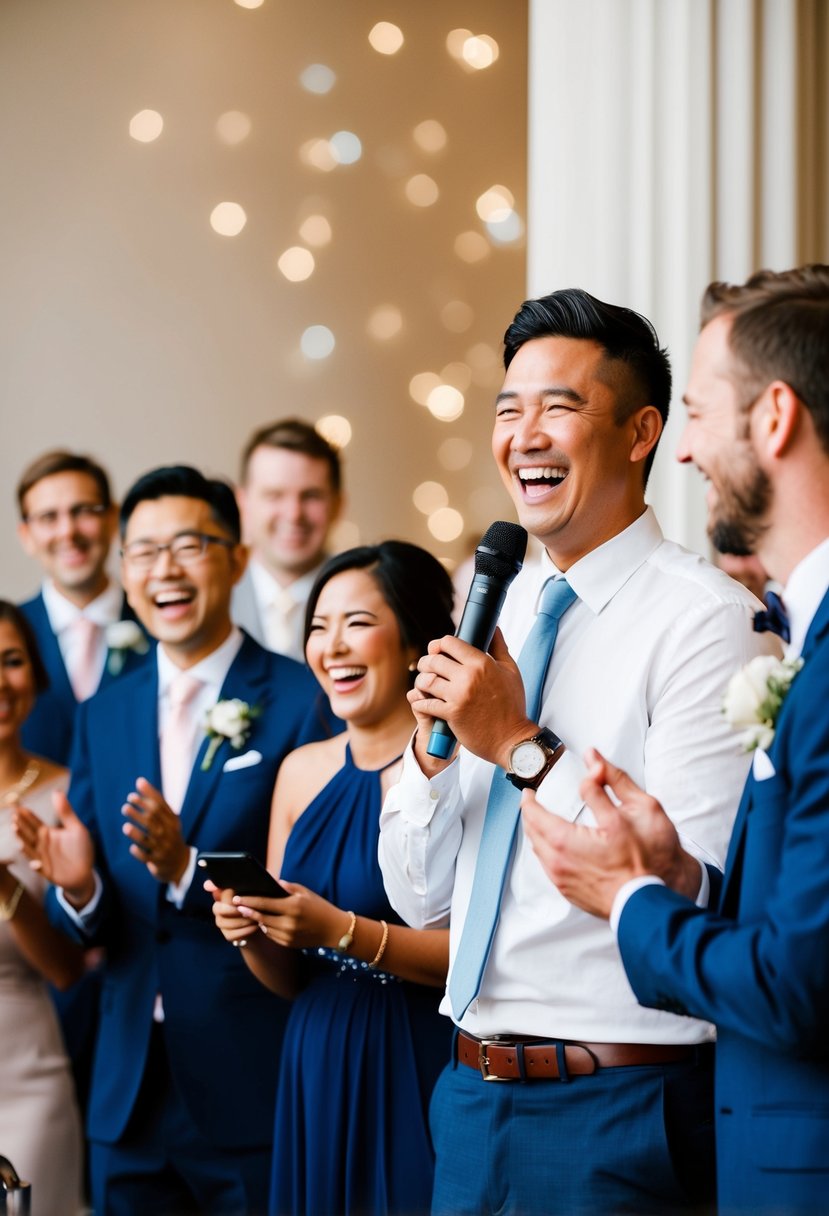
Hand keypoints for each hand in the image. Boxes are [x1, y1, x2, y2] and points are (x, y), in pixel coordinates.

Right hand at [14, 791, 95, 905]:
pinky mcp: (47, 871)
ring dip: (23, 844)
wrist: (85, 873)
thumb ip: (65, 812)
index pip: (33, 822)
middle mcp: (41, 845)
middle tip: (14, 818)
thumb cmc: (81, 849)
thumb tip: (56, 791)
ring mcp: (42, 858)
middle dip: (21, 827)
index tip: (18, 807)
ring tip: (18, 837)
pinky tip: (36, 863)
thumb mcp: (76, 828)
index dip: (26, 815)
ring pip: (29, 850)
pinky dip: (36, 866)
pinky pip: (39, 869)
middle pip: (28, 834)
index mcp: (47, 833)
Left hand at [122, 778, 189, 884]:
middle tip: (126, 806)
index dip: (144, 801)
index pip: (159, 807)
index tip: (132, 796)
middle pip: (152, 820)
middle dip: (139, 813)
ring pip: (148, 839)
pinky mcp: (157, 861)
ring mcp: (163, 848)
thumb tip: (140, 781)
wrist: (180, 862)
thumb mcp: (168, 818)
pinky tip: (132, 847)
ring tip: (126, 826)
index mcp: (172, 821)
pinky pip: (147, 856)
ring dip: (136, 832)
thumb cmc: (169, 834)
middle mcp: (168, 833)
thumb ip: (156, 800)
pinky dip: (139, 852)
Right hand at [205, 880, 257, 947]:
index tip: (226, 889)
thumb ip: (253, 882)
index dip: (213, 886)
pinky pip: (232, 934)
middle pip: (217, 908)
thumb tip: (251, 875)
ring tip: (255, 917)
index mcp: (223, 893)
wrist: (263, 923)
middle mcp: (218, 907)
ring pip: (225, 923)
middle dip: (233, 909)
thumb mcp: (258, 890)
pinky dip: (245, 930)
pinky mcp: (227, 935)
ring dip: (242, 920)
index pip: (213, 887)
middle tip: (247, 908)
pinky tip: (255, 926)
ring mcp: (221, 922)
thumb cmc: (259, 902)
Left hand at [232, 882, 345, 949]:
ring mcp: (289, 935)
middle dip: (247, 911)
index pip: (265, 903)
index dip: (249, 900)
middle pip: (261, 917)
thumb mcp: (305, 892)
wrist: (333, 929)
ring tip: (249, 913)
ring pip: (265, 927)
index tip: (237, 898)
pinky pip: (271, 935)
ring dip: (256, 920)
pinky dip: (266, 928)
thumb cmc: (319, 906)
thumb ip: (287, 887)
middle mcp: (290, 922)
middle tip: (236, 906)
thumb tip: (270, 881)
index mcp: (293, 906)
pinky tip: (263, 922)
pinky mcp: (288, 943)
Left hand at [410, 628, 534, 770]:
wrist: (512, 739)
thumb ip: (499, 647)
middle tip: (427, 667)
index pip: (449, 643)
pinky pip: (425, 702)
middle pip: (434, 660)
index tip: (438, 650)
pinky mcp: (451, 714)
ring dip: (421, 681)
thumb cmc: (513, 705)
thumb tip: (494, 628)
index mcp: (482, 663)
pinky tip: (423, 700)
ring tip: (424, 683)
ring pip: (426, 680)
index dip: (439, 644)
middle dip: (426, 662)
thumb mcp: (511, 671)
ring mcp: (458, 696)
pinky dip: (420, 701)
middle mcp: (468, 676)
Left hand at [521, 748, 698, 918]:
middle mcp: (558, 865)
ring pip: (540, 853)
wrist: (657, 903)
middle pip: (532, 834)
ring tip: (548, 821)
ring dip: (540, 835)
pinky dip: (551, 853)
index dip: (529, 799)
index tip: (530, 790)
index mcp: (565, 841)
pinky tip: (563, 847)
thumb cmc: (652, 860)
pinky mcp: (573, 895)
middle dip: (531, 815)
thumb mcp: (635, 810)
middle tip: (536, 803)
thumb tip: (593, 760)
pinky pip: (551, 869)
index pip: (533, 814)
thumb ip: (609, 781)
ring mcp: (564, 883)